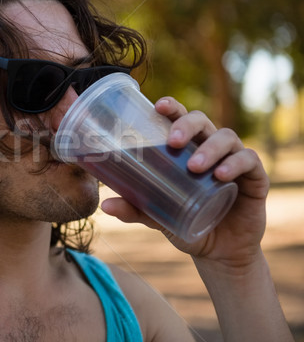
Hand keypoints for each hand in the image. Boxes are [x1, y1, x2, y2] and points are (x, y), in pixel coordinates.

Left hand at [100, 96, 268, 267]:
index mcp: (187, 149)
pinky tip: (222, 175)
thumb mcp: (156, 216)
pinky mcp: (255, 179)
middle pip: (202, 121)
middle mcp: (210, 149)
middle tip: (172, 141)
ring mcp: (234, 161)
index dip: (172, 107)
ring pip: (226, 138)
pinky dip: (235, 163)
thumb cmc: (185, 223)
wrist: (217, 253)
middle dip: (187, 125)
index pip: (180, 119)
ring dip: (209, 148)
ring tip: (194, 167)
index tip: (158, 106)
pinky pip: (249, 161)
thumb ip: (134, 208)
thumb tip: (105, 204)